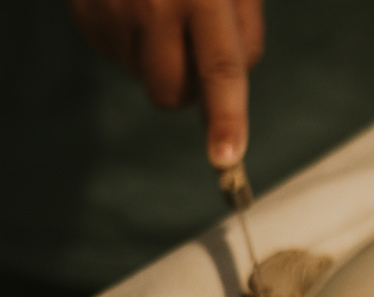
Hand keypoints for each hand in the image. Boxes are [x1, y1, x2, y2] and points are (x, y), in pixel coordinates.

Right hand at [69, 0, 263, 167]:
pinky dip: (131, 45)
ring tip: (160, 14)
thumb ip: (243, 34)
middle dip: (187, 94)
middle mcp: (155, 5)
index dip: (226, 117)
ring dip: (158, 64)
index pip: (220, 68)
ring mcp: (111, 10)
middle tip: (193, 54)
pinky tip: (134, 7)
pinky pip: (115, 57)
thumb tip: (226, 96)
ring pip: (142, 79)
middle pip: (170, 94)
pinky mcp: (83, 13)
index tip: (226, 157)